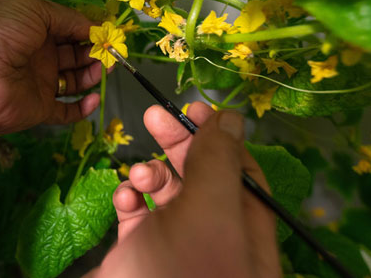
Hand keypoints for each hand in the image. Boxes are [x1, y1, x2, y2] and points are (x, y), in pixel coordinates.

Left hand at [0, 0, 102, 137]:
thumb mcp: (34, 9)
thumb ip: (68, 17)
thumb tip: (95, 27)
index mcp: (33, 27)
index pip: (70, 28)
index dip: (90, 30)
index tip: (111, 32)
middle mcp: (37, 54)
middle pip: (76, 54)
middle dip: (96, 51)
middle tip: (113, 51)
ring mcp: (38, 82)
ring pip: (75, 80)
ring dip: (93, 74)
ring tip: (106, 68)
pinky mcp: (38, 109)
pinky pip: (66, 110)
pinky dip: (84, 106)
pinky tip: (95, 96)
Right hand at [94, 102, 281, 277]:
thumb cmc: (185, 272)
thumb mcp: (209, 210)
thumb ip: (219, 161)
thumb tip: (231, 118)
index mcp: (246, 230)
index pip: (241, 171)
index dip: (219, 137)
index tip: (194, 109)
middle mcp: (214, 237)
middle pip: (202, 176)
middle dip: (178, 144)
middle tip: (155, 116)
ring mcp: (175, 247)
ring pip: (166, 192)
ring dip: (150, 173)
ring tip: (139, 176)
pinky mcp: (139, 256)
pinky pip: (137, 215)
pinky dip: (129, 200)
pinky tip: (124, 198)